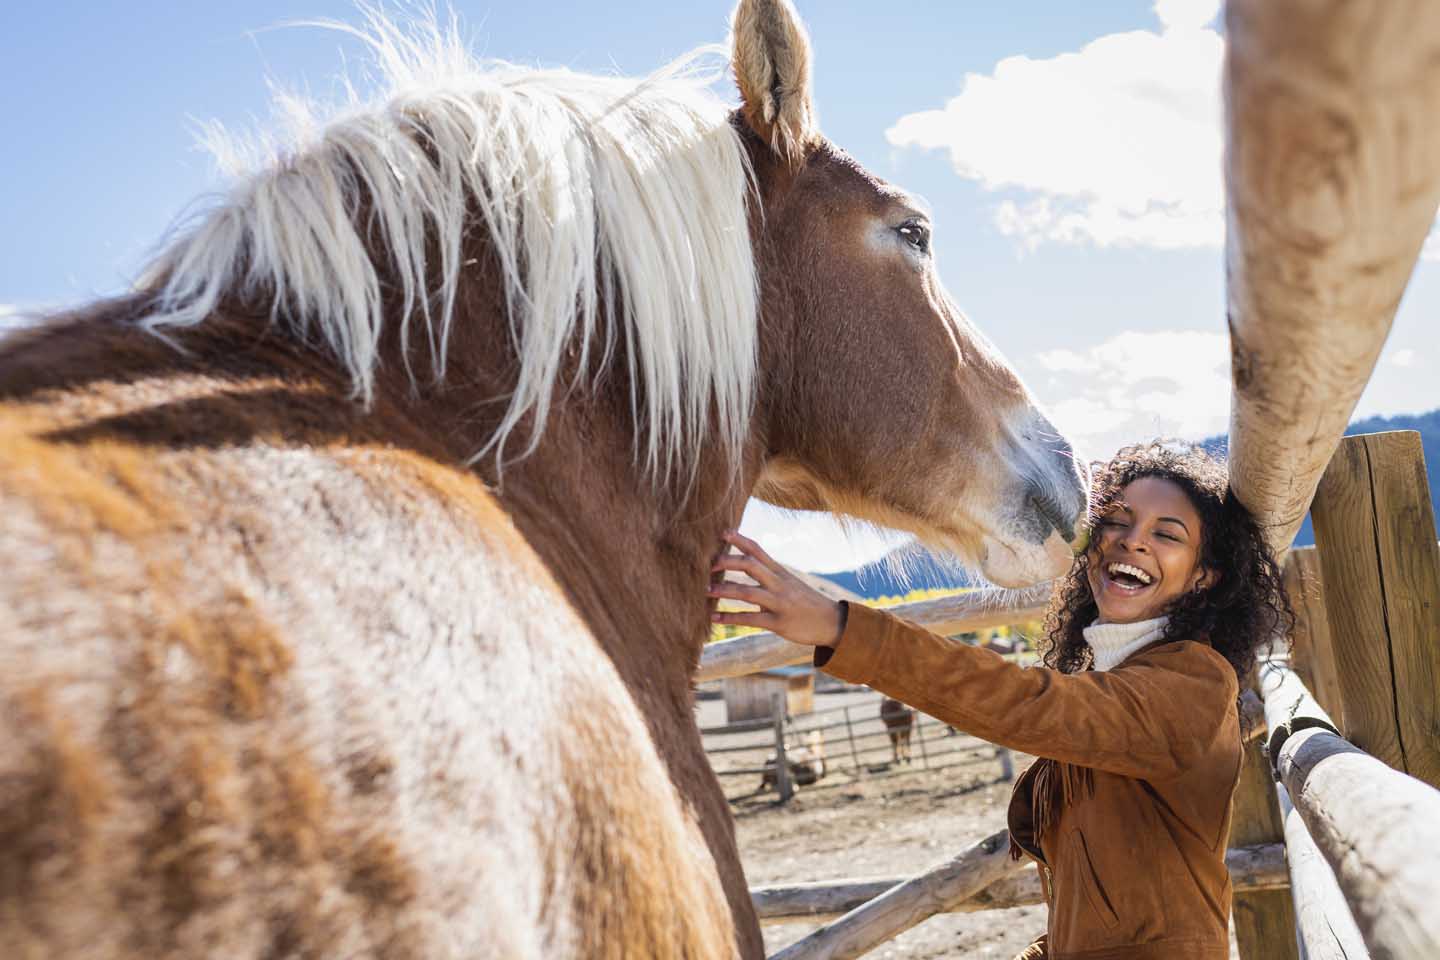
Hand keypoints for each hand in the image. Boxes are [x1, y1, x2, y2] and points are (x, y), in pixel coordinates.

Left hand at [709, 531, 845, 647]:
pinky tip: (714, 618)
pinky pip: (751, 619)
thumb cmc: (806, 602)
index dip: (739, 540)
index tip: (722, 532)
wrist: (833, 622)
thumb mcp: (790, 583)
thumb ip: (769, 574)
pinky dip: (731, 617)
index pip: (757, 550)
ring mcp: (779, 603)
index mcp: (780, 572)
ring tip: (705, 590)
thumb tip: (746, 564)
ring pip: (748, 592)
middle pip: (750, 565)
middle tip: (708, 564)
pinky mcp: (779, 623)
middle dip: (727, 562)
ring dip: (724, 590)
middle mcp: (779, 584)